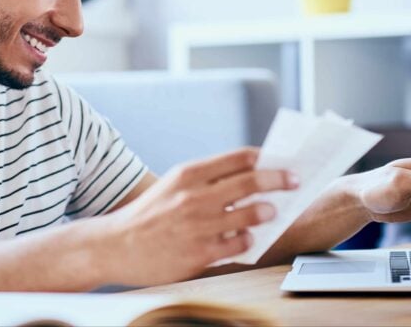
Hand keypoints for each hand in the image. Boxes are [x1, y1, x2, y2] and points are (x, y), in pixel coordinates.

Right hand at [100, 147, 297, 285]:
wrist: (115, 246)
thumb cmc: (149, 214)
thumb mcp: (173, 185)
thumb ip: (207, 179)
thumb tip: (249, 175)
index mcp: (188, 174)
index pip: (238, 158)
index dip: (266, 158)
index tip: (281, 162)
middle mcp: (194, 196)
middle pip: (251, 181)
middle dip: (279, 180)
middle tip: (294, 181)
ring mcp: (198, 225)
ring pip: (250, 213)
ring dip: (267, 211)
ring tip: (271, 212)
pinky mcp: (200, 253)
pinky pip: (239, 244)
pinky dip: (248, 239)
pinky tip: (247, 238)